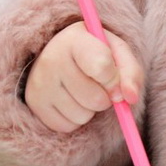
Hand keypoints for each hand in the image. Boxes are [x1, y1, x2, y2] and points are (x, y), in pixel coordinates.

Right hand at [25, 21, 143, 132]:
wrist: (59, 53)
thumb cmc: (94, 52)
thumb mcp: (117, 52)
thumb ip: (131, 72)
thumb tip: (131, 98)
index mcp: (75, 39)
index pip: (102, 66)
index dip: (114, 79)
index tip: (114, 78)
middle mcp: (51, 58)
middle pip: (95, 98)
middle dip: (106, 97)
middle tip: (99, 84)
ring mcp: (39, 82)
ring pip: (82, 116)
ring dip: (91, 109)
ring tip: (84, 90)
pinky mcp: (33, 103)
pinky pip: (67, 126)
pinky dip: (76, 119)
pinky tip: (71, 99)